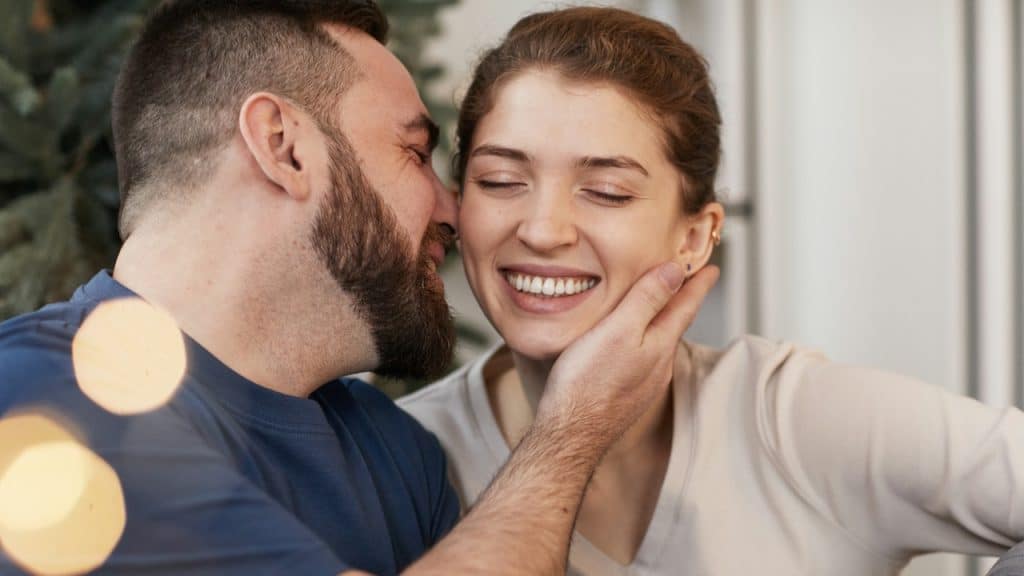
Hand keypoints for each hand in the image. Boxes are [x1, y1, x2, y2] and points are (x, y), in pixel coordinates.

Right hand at [538, 262, 719, 452]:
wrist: (570, 434)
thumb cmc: (587, 382)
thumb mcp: (618, 330)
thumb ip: (647, 300)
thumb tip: (675, 271)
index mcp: (660, 345)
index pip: (686, 306)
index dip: (698, 284)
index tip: (712, 268)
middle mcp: (658, 366)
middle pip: (675, 324)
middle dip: (681, 301)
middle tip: (687, 281)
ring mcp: (644, 384)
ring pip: (659, 344)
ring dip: (663, 322)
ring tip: (659, 307)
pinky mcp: (626, 396)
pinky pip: (643, 360)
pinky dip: (645, 342)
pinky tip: (630, 344)